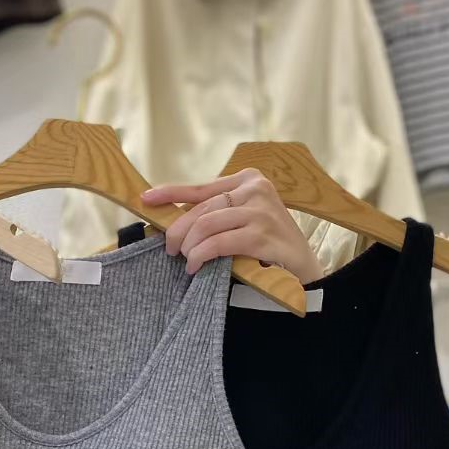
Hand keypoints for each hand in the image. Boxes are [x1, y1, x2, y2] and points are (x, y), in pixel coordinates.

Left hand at [142, 169, 322, 284]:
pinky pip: (219, 243)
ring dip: (190, 246)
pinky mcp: (263, 235)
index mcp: (249, 179)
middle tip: (171, 250)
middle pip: (201, 209)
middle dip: (179, 231)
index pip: (201, 187)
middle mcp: (256, 189)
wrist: (303, 269)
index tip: (146, 199)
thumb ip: (214, 214)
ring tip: (187, 261)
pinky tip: (196, 266)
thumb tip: (171, 217)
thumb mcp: (241, 221)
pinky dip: (202, 255)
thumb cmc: (267, 245)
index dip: (170, 192)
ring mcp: (262, 211)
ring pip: (207, 225)